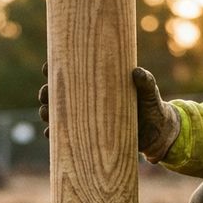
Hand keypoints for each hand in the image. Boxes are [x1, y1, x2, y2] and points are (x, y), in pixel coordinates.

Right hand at [37, 64, 180, 161]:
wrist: (157, 133)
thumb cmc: (153, 107)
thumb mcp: (150, 93)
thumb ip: (146, 82)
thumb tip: (137, 72)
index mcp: (99, 83)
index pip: (73, 71)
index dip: (56, 68)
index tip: (47, 67)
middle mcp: (89, 99)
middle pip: (59, 93)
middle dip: (47, 93)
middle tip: (45, 94)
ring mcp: (88, 117)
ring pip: (59, 113)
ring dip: (48, 113)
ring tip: (46, 114)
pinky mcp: (90, 134)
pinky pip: (68, 135)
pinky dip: (57, 134)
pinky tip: (50, 134)